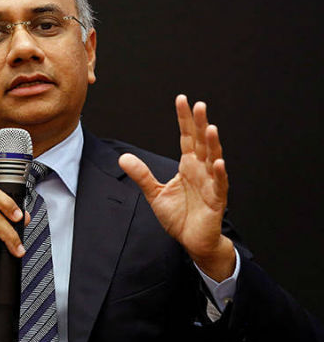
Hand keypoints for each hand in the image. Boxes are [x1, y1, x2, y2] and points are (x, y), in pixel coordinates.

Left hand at [118, 94, 234, 280]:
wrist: (192, 241)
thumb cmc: (178, 216)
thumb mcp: (154, 192)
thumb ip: (141, 174)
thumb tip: (123, 157)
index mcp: (188, 165)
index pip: (187, 137)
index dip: (184, 119)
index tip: (182, 100)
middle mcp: (201, 170)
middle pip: (201, 142)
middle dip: (200, 124)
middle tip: (199, 105)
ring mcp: (210, 184)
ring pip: (212, 159)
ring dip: (212, 144)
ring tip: (210, 127)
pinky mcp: (216, 200)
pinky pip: (218, 185)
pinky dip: (218, 174)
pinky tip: (216, 162)